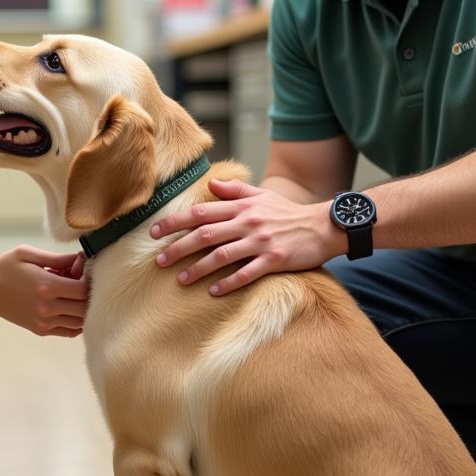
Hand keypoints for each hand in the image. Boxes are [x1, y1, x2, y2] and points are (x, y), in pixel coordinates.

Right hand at [0, 245, 87, 336]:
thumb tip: (81, 258)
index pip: (83, 290)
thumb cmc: (5, 267)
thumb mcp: (28, 253)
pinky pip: (68, 331)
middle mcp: (47, 307)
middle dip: (88, 295)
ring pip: (79, 321)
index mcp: (46, 286)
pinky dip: (76, 321)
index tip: (80, 271)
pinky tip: (70, 308)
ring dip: (83, 308)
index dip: (87, 280)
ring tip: (72, 295)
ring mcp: (44, 322)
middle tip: (78, 283)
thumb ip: (57, 258)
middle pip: (84, 307)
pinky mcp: (40, 330)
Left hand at [149, 179, 341, 294]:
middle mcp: (247, 223)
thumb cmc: (288, 212)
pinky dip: (228, 283)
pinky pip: (247, 273)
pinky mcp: (274, 260)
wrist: (323, 226)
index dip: (174, 222)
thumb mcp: (262, 195)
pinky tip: (213, 292)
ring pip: (221, 256)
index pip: (200, 212)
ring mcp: (260, 242)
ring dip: (198, 268)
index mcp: (241, 207)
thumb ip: (234, 189)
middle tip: (159, 260)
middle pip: (205, 234)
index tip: (153, 232)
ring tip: (180, 280)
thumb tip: (210, 183)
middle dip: (178, 247)